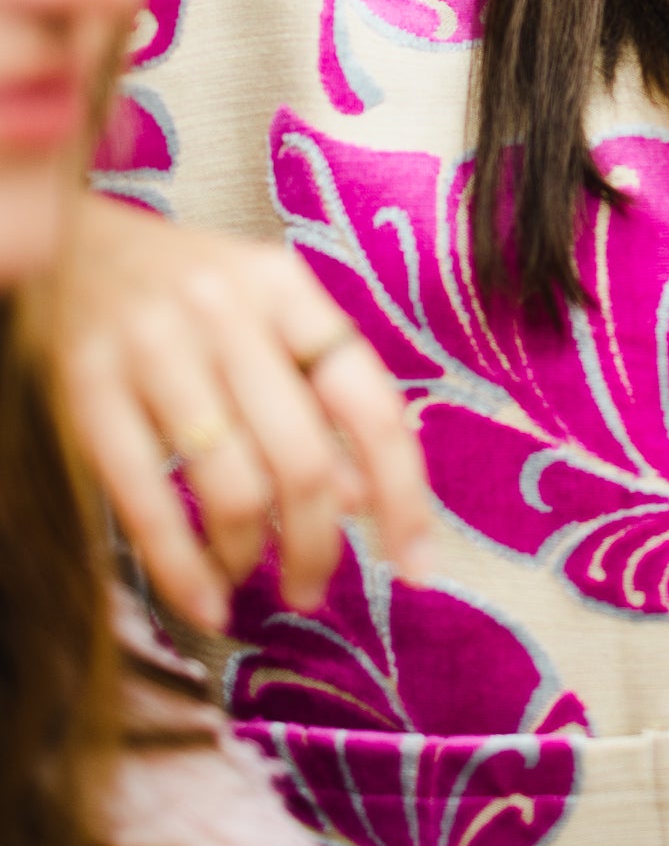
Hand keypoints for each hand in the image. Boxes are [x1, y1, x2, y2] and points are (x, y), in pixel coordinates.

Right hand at [53, 191, 435, 628]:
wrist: (71, 245)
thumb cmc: (193, 293)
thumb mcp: (270, 318)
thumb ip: (320, 396)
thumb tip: (366, 500)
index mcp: (286, 288)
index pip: (369, 404)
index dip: (404, 495)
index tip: (419, 567)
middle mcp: (226, 311)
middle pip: (301, 459)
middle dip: (315, 544)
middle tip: (309, 588)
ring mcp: (154, 347)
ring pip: (230, 487)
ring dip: (247, 555)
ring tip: (244, 576)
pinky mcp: (88, 388)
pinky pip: (146, 501)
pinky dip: (180, 569)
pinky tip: (201, 600)